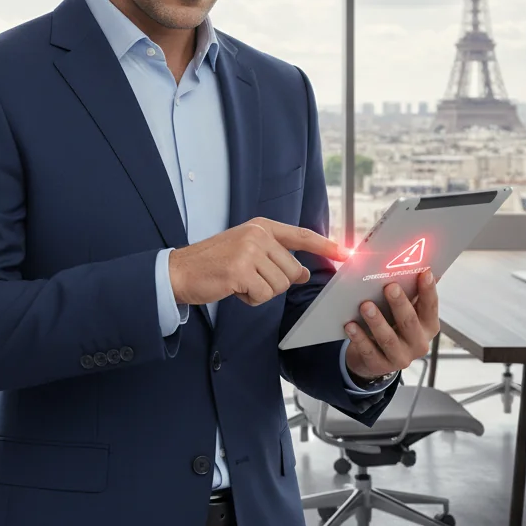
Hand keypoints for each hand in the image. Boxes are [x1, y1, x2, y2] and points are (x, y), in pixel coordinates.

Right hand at [169, 217, 349, 307]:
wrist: (180, 271)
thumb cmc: (213, 263)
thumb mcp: (247, 252)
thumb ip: (276, 257)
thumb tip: (301, 272)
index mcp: (261, 226)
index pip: (300, 235)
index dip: (325, 245)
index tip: (345, 254)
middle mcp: (257, 234)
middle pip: (291, 270)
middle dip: (274, 282)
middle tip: (248, 278)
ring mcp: (249, 251)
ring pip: (279, 285)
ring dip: (260, 292)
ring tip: (239, 281)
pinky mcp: (240, 271)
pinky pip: (262, 295)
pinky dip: (250, 299)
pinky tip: (233, 289)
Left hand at [345, 269, 439, 381]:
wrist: (376, 357)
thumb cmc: (393, 325)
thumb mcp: (403, 311)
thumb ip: (409, 293)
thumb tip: (411, 264)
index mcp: (428, 326)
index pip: (431, 307)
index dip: (429, 290)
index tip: (424, 273)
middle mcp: (419, 343)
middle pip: (409, 322)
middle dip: (399, 304)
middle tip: (389, 286)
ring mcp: (400, 357)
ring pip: (388, 338)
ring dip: (377, 321)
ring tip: (365, 305)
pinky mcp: (380, 365)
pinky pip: (368, 351)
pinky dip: (359, 337)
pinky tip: (350, 325)